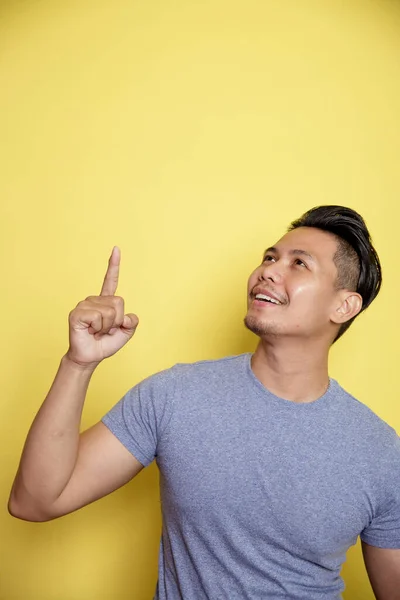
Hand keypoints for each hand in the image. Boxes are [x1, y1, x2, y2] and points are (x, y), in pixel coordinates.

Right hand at [66, 247, 138, 367]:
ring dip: (107, 326)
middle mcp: (94, 300)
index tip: (116, 249)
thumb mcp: (125, 333)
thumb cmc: (105, 344)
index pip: (110, 281)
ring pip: (109, 311)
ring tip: (96, 331)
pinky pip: (97, 316)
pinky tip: (89, 330)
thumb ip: (131, 323)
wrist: (90, 357)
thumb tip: (128, 317)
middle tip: (105, 330)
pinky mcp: (77, 313)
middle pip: (118, 303)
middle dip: (117, 321)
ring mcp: (84, 305)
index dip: (113, 265)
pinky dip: (98, 327)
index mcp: (105, 302)